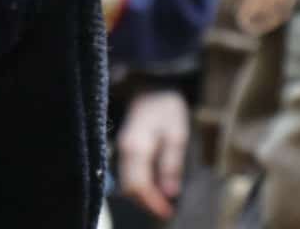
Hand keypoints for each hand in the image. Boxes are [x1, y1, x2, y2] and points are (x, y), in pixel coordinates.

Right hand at [117, 88, 189, 219]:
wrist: (152, 85)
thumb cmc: (167, 108)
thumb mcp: (176, 135)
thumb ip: (171, 164)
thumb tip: (169, 193)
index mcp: (136, 148)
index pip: (137, 185)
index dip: (152, 202)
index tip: (168, 212)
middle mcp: (124, 150)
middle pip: (129, 187)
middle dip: (147, 202)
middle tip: (168, 210)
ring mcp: (122, 148)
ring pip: (127, 181)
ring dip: (144, 195)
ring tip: (165, 201)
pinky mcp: (126, 147)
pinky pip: (129, 172)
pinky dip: (142, 184)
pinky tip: (156, 186)